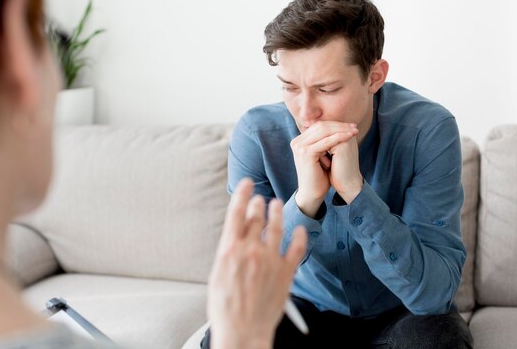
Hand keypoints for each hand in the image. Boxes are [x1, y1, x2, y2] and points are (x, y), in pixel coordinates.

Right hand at [207, 178, 306, 348]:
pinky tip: (300, 230)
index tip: (246, 184)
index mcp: (230, 250)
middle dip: (258, 204)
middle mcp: (251, 251)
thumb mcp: (216, 275)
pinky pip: (295, 248)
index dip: (242, 194)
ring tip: (277, 205)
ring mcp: (270, 260)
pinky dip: (299, 236)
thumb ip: (227, 254)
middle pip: (256, 218)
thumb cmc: (225, 309)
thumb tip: (233, 240)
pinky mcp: (285, 272)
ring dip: (276, 213)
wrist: (242, 331)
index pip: (236, 213)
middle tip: (260, 199)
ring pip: (276, 227)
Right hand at [291, 122, 360, 214]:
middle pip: (320, 126)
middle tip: (354, 126)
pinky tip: (349, 137)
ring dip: (341, 130)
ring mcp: (299, 147)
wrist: (312, 193)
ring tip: (355, 131)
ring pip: (324, 131)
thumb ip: (325, 141)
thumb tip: (338, 126)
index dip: (335, 124)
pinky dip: (339, 137)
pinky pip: (326, 142)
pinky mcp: (305, 153)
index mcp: (299, 141)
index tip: (350, 126)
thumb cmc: (319, 176)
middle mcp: (296, 142)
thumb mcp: (322, 155)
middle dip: (339, 125)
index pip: (318, 126)